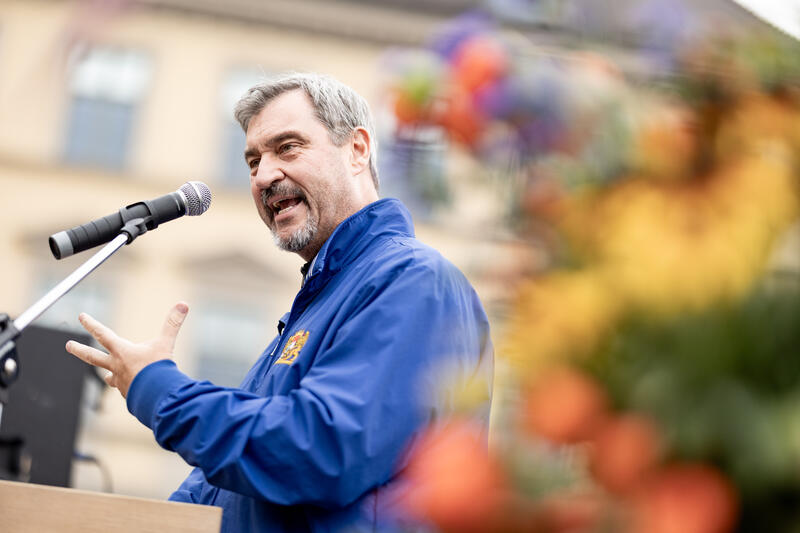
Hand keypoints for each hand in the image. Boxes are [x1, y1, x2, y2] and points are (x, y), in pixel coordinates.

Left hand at [66, 302, 188, 397]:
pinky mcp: (127, 394)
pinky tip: (134, 389)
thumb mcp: (166, 343)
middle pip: (92, 356)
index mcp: (122, 351)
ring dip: (108, 374)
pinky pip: (124, 389)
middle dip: (79, 350)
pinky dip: (128, 387)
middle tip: (67, 345)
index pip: (103, 334)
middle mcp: (116, 366)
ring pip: (108, 376)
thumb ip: (173, 324)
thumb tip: (184, 304)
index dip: (91, 324)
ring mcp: (120, 381)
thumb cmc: (159, 368)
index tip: (81, 316)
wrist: (157, 395)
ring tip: (108, 376)